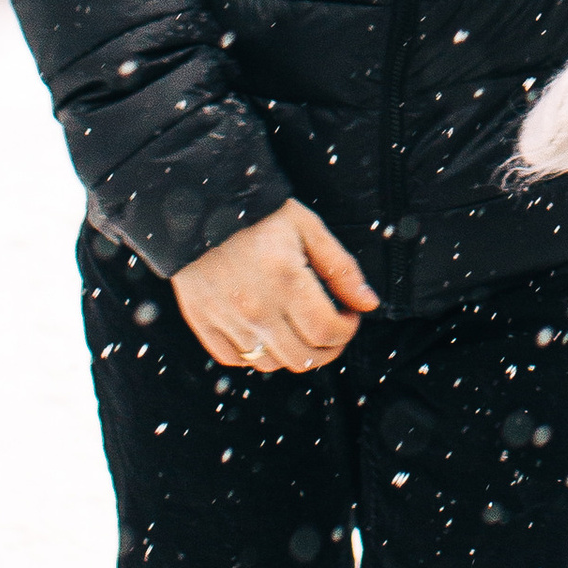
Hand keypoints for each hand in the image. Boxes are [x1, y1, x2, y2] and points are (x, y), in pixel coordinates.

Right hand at [170, 198, 377, 372]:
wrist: (199, 203)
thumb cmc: (259, 214)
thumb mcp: (308, 228)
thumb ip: (341, 268)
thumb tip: (368, 304)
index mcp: (287, 282)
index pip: (327, 333)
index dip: (347, 330)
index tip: (349, 315)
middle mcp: (256, 308)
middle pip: (302, 358)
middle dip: (328, 348)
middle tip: (331, 327)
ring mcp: (226, 319)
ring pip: (270, 364)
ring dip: (294, 353)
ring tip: (300, 329)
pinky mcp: (202, 322)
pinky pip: (234, 359)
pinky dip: (255, 354)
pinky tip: (266, 332)